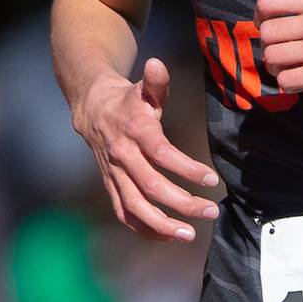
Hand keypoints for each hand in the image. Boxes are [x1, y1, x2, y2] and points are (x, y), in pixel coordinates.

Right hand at [72, 57, 221, 240]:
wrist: (92, 109)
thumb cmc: (128, 101)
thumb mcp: (142, 88)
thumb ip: (156, 82)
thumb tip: (158, 65)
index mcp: (134, 131)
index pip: (161, 153)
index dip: (186, 168)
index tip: (211, 180)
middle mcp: (122, 155)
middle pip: (151, 186)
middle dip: (181, 202)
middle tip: (210, 211)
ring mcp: (114, 174)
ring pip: (135, 206)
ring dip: (162, 224)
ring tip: (188, 234)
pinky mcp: (110, 185)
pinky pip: (124, 213)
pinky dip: (143, 229)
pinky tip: (167, 236)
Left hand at [256, 0, 302, 93]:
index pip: (267, 1)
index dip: (261, 15)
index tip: (271, 24)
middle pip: (267, 32)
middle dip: (269, 43)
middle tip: (282, 48)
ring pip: (274, 57)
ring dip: (276, 65)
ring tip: (290, 66)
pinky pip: (288, 80)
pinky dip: (289, 83)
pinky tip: (301, 80)